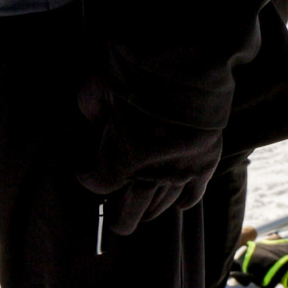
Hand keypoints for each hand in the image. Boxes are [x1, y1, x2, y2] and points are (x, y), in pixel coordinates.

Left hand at [75, 84, 220, 236]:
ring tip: (142, 213)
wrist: (186, 68)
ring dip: (149, 210)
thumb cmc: (136, 74)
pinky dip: (182, 201)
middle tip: (115, 219)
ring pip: (161, 205)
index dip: (87, 178)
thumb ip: (90, 110)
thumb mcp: (97, 90)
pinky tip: (177, 204)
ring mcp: (180, 172)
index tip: (82, 171)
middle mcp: (151, 173)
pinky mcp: (205, 164)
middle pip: (131, 211)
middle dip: (120, 216)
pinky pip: (192, 195)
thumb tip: (90, 118)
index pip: (98, 183)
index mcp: (121, 158)